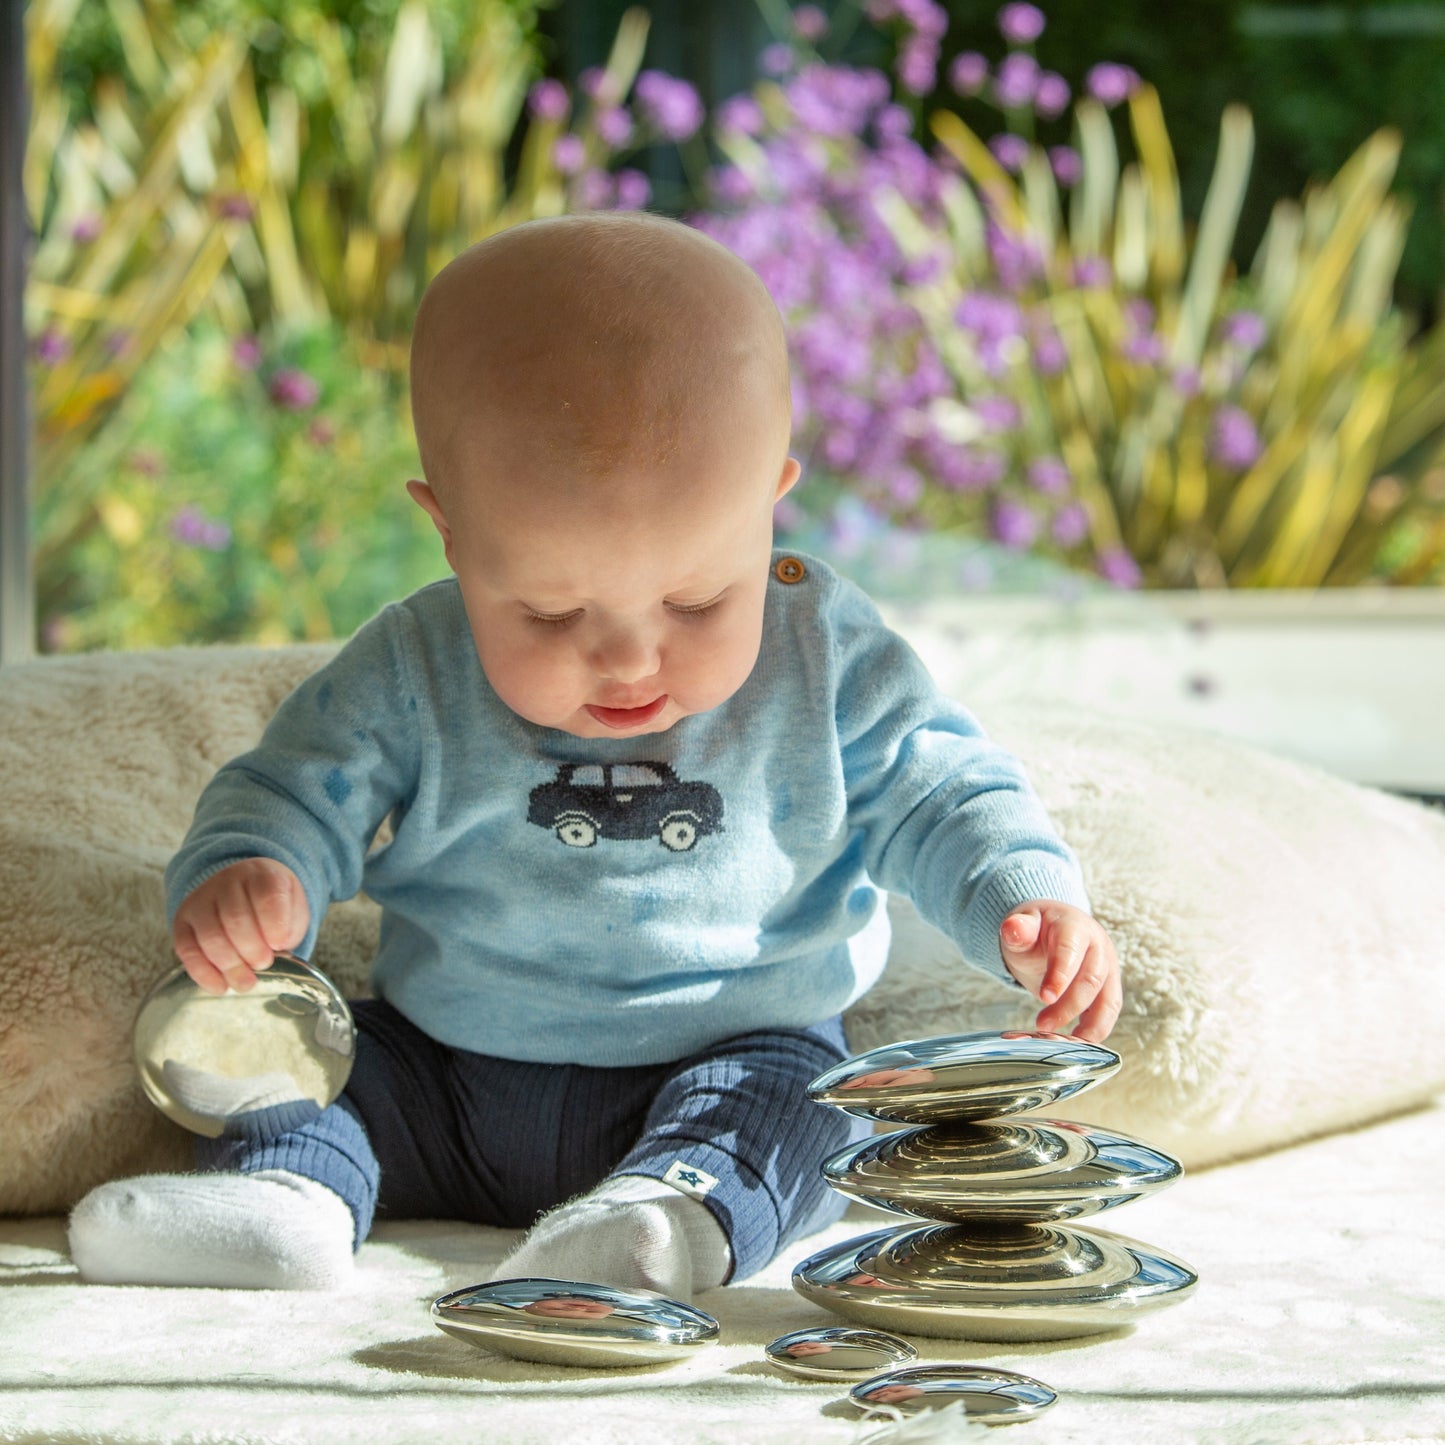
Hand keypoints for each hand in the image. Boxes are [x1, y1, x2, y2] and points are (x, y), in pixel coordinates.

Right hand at [172, 858, 309, 994]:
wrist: (246, 892)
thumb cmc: (274, 907)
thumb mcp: (294, 910)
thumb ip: (289, 927)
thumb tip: (275, 948)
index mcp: (263, 874)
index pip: (266, 895)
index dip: (274, 924)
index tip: (281, 944)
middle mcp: (228, 882)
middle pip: (235, 918)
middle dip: (252, 949)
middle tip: (264, 964)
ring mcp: (201, 900)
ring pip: (210, 935)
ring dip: (230, 965)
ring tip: (246, 982)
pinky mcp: (183, 921)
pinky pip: (186, 949)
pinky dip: (203, 972)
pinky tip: (220, 987)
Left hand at [999, 901, 1120, 1042]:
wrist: (1051, 929)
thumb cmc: (1036, 931)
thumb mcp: (1022, 926)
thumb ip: (1018, 930)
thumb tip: (1013, 929)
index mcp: (1074, 926)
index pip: (1070, 950)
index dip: (1060, 975)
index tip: (1045, 998)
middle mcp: (1098, 945)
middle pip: (1090, 979)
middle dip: (1068, 1006)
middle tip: (1042, 1024)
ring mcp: (1108, 967)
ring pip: (1107, 998)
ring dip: (1088, 1025)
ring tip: (1063, 1040)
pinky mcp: (1110, 987)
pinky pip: (1110, 1011)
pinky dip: (1098, 1029)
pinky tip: (1078, 1042)